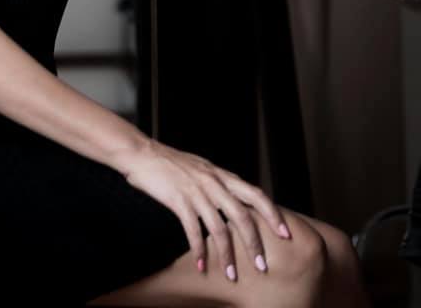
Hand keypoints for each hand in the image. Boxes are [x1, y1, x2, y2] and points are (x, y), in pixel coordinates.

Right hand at [120, 140, 290, 281]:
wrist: (142, 152)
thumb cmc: (170, 161)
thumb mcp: (201, 167)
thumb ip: (218, 182)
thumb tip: (235, 199)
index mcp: (221, 174)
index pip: (256, 194)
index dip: (272, 215)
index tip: (285, 234)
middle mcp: (213, 182)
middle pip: (242, 217)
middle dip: (254, 244)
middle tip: (262, 266)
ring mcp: (196, 192)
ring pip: (220, 228)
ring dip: (227, 255)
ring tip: (232, 274)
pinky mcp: (179, 200)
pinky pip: (193, 230)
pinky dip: (199, 250)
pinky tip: (202, 265)